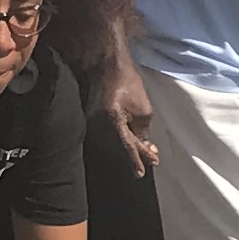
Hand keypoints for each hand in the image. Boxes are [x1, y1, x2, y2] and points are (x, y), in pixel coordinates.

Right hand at [98, 58, 156, 177]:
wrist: (104, 66)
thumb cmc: (127, 83)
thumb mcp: (143, 108)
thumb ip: (143, 131)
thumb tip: (144, 147)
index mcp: (112, 121)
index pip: (126, 146)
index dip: (135, 160)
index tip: (141, 173)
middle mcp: (96, 125)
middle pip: (117, 148)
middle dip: (135, 153)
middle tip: (152, 157)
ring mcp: (89, 123)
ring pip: (110, 143)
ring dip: (126, 146)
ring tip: (143, 147)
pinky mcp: (87, 120)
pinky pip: (103, 134)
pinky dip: (116, 137)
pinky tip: (127, 136)